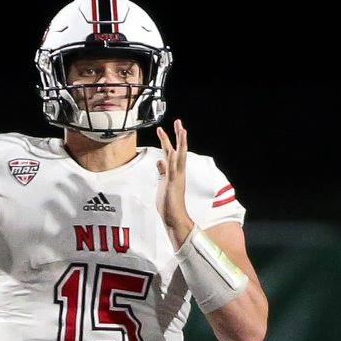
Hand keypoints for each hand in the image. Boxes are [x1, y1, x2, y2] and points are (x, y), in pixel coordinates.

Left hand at [154, 120, 194, 243]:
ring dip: (179, 143)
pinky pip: (172, 170)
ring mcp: (176, 177)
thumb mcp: (163, 183)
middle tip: (179, 122)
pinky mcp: (171, 184)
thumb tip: (159, 161)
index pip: (175, 152)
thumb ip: (162, 172)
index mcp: (175, 172)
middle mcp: (178, 172)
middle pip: (180, 150)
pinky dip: (172, 161)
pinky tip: (172, 151)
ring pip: (179, 156)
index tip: (177, 127)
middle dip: (179, 136)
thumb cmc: (168, 203)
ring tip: (181, 129)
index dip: (174, 139)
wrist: (173, 218)